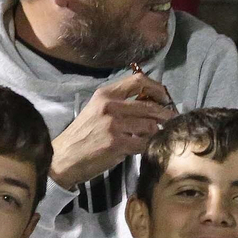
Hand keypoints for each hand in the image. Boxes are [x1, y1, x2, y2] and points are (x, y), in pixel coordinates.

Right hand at [48, 73, 175, 188]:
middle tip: (172, 119)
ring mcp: (114, 125)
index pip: (138, 80)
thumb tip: (149, 101)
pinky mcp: (117, 144)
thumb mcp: (97, 110)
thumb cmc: (83, 134)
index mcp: (105, 94)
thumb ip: (119, 103)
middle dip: (166, 113)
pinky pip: (144, 143)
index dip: (157, 88)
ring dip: (157, 132)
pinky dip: (148, 146)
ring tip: (158, 135)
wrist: (64, 157)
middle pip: (150, 105)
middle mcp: (110, 106)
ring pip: (150, 125)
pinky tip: (146, 147)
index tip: (165, 97)